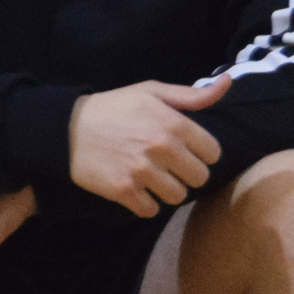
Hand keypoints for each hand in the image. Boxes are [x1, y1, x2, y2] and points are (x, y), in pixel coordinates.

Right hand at [68, 75, 228, 215]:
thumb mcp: (153, 92)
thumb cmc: (114, 107)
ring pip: (178, 196)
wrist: (65, 128)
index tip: (189, 152)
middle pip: (199, 177)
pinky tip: (139, 190)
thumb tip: (227, 82)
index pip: (213, 153)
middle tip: (172, 167)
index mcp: (174, 123)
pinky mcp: (123, 191)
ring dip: (169, 190)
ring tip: (155, 178)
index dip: (203, 154)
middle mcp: (162, 148)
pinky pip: (151, 210)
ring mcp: (142, 171)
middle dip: (188, 174)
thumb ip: (193, 95)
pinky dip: (147, 204)